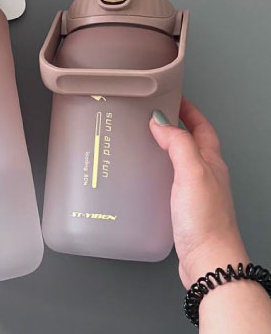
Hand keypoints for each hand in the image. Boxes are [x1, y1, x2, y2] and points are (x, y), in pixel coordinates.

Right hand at [149, 98, 247, 287]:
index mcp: (211, 162)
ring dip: (166, 146)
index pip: (202, 127)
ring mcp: (195, 190)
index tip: (173, 98)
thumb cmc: (206, 221)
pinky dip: (160, 168)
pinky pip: (171, 178)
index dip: (189, 110)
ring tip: (147, 138)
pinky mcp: (183, 206)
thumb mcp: (192, 173)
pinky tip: (147, 174)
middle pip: (192, 141)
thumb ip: (178, 144)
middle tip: (156, 115)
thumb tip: (160, 121)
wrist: (208, 260)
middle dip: (177, 125)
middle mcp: (205, 174)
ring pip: (181, 159)